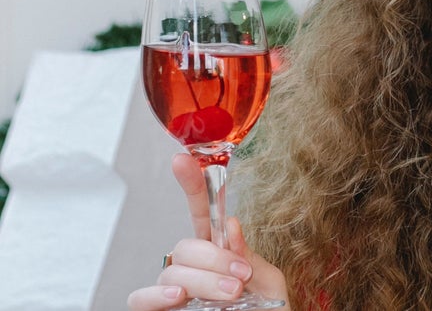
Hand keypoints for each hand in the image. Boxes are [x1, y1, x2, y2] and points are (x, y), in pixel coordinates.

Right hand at [127, 154, 289, 309]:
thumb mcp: (267, 282)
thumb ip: (249, 256)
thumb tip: (229, 225)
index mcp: (219, 251)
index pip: (202, 214)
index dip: (192, 185)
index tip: (183, 160)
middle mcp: (192, 267)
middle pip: (187, 246)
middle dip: (215, 259)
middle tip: (240, 278)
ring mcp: (172, 289)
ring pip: (172, 269)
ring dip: (201, 279)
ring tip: (230, 294)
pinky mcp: (158, 309)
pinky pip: (139, 299)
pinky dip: (155, 295)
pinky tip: (177, 295)